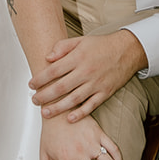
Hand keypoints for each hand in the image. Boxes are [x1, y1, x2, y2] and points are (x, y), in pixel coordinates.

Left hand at [30, 29, 147, 120]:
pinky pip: (91, 105)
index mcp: (78, 57)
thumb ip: (62, 47)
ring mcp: (96, 83)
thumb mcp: (80, 40)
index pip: (54, 70)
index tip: (31, 84)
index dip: (40, 79)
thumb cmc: (102, 45)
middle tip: (34, 100)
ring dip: (58, 108)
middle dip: (45, 96)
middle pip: (61, 87)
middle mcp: (86, 71)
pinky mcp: (105, 92)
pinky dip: (81, 113)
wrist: (127, 50)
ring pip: (74, 99)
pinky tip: (70, 119)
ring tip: (45, 113)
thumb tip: (47, 58)